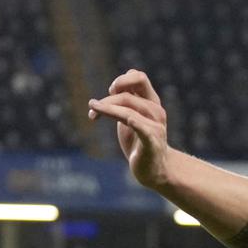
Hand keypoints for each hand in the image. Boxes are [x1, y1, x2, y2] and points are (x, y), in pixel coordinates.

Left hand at [88, 69, 169, 187]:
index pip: (139, 77)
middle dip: (107, 100)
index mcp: (152, 102)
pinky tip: (128, 121)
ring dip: (107, 110)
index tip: (110, 92)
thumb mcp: (131, 118)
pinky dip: (134, 122)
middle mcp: (156, 111)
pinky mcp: (152, 143)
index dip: (122, 80)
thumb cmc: (140, 142)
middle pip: (127, 95)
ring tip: (92, 115)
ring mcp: (155, 127)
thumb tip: (113, 89)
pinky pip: (143, 129)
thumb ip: (127, 103)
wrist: (154, 170)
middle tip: (92, 108)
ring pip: (128, 111)